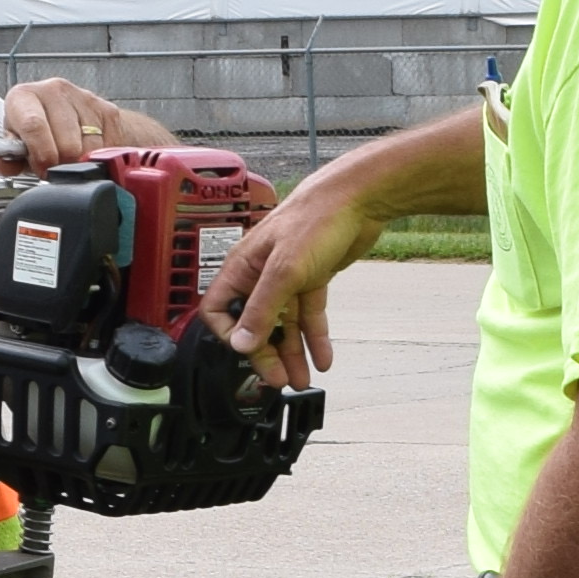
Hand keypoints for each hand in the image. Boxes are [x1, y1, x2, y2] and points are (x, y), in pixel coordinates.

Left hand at [2, 74, 153, 165]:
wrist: (67, 113)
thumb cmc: (37, 129)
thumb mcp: (17, 142)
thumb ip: (9, 158)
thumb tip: (5, 166)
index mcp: (24, 96)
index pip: (34, 125)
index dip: (41, 155)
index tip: (43, 169)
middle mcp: (54, 90)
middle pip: (66, 143)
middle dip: (62, 163)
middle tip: (56, 166)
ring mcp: (83, 97)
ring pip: (88, 148)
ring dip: (80, 161)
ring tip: (69, 158)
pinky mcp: (107, 110)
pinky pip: (107, 147)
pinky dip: (98, 157)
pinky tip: (86, 151)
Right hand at [212, 177, 384, 384]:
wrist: (358, 199)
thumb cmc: (317, 219)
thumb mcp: (285, 270)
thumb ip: (262, 309)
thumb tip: (241, 342)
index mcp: (243, 267)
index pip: (220, 309)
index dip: (229, 334)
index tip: (247, 352)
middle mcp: (261, 273)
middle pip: (255, 323)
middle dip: (266, 353)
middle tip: (279, 378)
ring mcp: (288, 277)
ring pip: (285, 324)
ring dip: (292, 353)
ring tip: (301, 378)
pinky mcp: (312, 279)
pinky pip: (309, 316)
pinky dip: (316, 338)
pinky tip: (323, 358)